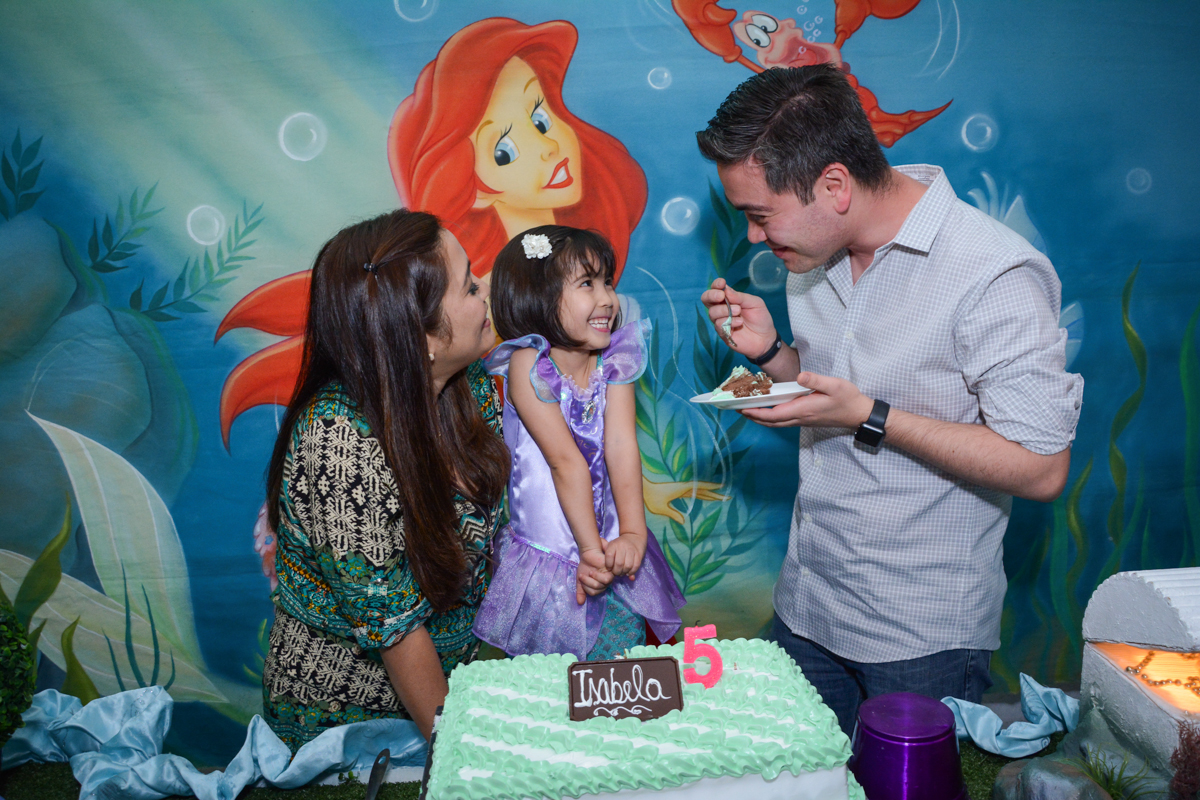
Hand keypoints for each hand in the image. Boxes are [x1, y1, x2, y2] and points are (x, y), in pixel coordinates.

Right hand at [576, 547, 613, 604]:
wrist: (588, 554)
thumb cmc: (585, 566)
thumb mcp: (580, 580)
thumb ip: (580, 592)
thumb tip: (580, 603)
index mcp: (598, 585)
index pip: (593, 593)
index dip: (586, 587)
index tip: (580, 578)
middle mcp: (604, 583)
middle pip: (596, 590)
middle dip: (587, 583)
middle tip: (582, 576)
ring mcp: (608, 577)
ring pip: (601, 586)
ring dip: (592, 580)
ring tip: (589, 573)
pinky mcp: (611, 572)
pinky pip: (606, 580)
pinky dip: (597, 577)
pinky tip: (593, 571)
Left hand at [604, 531, 645, 578]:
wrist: (633, 536)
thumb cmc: (618, 545)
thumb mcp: (610, 546)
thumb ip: (607, 557)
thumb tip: (607, 570)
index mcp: (613, 544)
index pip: (609, 556)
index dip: (608, 565)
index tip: (609, 568)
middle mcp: (622, 546)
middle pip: (619, 563)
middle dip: (616, 571)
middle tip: (616, 572)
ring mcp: (631, 550)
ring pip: (628, 566)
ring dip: (624, 572)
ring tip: (622, 572)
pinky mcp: (639, 554)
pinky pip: (636, 566)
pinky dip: (632, 572)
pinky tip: (628, 572)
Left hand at [643, 477, 727, 523]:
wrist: (643, 489)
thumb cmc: (651, 498)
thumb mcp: (661, 508)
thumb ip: (672, 513)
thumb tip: (683, 522)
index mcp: (681, 489)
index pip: (699, 488)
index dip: (711, 487)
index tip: (722, 486)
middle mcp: (683, 488)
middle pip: (702, 490)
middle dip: (715, 493)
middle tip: (727, 496)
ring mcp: (681, 489)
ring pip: (699, 491)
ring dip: (709, 493)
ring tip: (720, 496)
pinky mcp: (678, 492)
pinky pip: (693, 493)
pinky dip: (701, 494)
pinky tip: (705, 496)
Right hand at [700, 278, 776, 357]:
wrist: (765, 338)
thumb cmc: (760, 318)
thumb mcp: (755, 303)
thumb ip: (740, 297)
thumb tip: (726, 290)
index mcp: (729, 299)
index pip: (716, 289)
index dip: (716, 285)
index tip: (722, 283)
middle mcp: (722, 308)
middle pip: (706, 299)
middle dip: (711, 295)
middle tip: (721, 296)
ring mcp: (721, 321)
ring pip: (712, 312)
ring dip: (725, 310)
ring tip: (738, 311)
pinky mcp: (722, 332)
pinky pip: (719, 325)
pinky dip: (729, 322)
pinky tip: (739, 322)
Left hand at [741, 371, 873, 428]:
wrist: (859, 414)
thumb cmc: (848, 399)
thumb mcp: (835, 385)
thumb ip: (816, 380)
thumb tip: (799, 376)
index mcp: (803, 409)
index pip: (774, 415)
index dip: (756, 413)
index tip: (742, 408)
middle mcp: (800, 418)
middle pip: (771, 421)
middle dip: (753, 416)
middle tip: (737, 408)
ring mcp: (803, 420)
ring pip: (776, 422)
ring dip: (761, 417)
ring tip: (748, 408)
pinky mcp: (806, 419)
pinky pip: (783, 420)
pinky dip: (771, 416)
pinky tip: (768, 407)